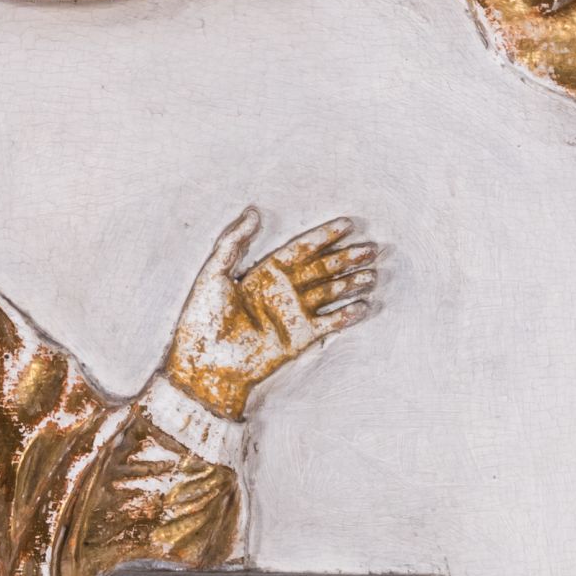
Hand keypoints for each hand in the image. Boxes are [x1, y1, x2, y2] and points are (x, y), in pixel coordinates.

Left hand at [162, 208, 383, 414]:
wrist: (208, 364)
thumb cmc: (204, 319)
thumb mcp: (214, 273)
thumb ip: (234, 241)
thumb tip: (253, 211)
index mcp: (265, 273)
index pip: (301, 249)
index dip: (324, 237)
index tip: (347, 224)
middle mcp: (282, 292)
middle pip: (322, 269)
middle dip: (346, 259)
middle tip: (372, 248)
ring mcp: (292, 315)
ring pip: (329, 294)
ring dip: (351, 284)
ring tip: (372, 274)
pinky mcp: (299, 339)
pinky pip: (328, 324)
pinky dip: (346, 316)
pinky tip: (363, 306)